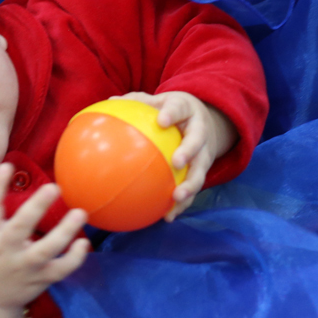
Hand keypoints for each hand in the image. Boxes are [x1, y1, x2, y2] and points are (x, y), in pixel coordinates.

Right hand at [0, 163, 89, 317]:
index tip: (6, 166)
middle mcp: (6, 250)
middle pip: (21, 227)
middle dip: (36, 208)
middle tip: (53, 187)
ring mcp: (25, 266)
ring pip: (46, 250)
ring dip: (65, 231)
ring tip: (80, 213)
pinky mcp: (41, 279)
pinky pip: (60, 270)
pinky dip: (74, 258)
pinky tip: (84, 243)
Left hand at [112, 91, 237, 220]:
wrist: (206, 121)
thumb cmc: (172, 110)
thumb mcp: (160, 101)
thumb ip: (138, 102)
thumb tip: (111, 102)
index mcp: (187, 111)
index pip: (179, 109)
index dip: (172, 114)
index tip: (162, 120)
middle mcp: (200, 132)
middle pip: (197, 142)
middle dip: (189, 152)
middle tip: (177, 162)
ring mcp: (204, 153)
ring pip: (200, 170)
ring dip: (190, 185)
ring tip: (177, 197)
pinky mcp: (202, 171)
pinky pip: (193, 188)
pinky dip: (182, 204)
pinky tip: (167, 216)